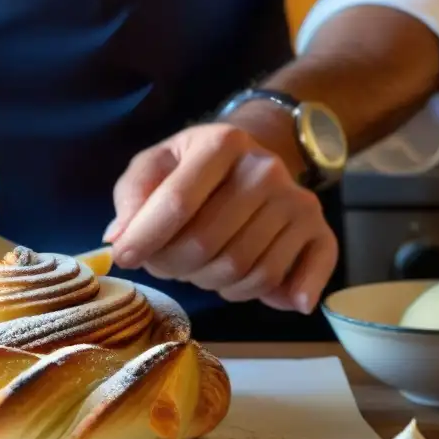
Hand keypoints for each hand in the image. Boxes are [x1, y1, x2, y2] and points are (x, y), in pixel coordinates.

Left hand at [106, 122, 336, 312]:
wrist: (252, 161)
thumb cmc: (192, 169)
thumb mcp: (155, 166)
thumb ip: (132, 196)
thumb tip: (120, 237)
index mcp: (222, 143)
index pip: (178, 202)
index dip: (146, 237)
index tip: (124, 257)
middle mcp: (265, 169)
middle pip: (206, 244)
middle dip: (173, 265)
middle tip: (163, 263)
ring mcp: (296, 201)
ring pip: (241, 270)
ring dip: (208, 282)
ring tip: (197, 267)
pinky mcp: (318, 230)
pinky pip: (284, 280)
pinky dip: (266, 296)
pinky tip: (253, 295)